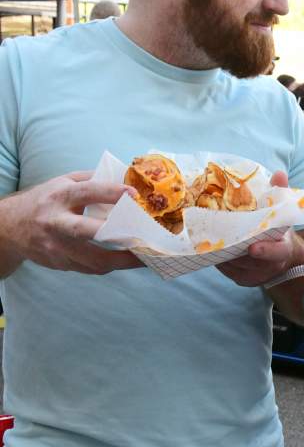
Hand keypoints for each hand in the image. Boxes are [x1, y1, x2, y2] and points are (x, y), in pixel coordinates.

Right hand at [0, 172, 143, 273]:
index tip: (134, 194)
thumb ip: (94, 179)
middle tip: (146, 237)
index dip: (112, 193)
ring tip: (147, 256)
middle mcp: (56, 222)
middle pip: (87, 231)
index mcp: (60, 196)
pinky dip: (111, 265)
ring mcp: (56, 247)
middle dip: (118, 236)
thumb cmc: (46, 200)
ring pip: (93, 259)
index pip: (88, 192)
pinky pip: (90, 268)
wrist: (11, 227)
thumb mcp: (65, 182)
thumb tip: (128, 177)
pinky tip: (128, 260)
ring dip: (123, 260)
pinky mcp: (59, 263)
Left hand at [217, 171, 298, 286]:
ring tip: (211, 234)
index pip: (276, 252)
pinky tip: (212, 244)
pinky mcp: (242, 280)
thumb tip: (279, 173)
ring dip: (222, 251)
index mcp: (284, 248)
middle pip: (248, 259)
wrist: (283, 256)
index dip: (265, 250)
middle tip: (217, 230)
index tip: (253, 248)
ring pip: (234, 264)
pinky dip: (219, 257)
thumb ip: (280, 192)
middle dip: (233, 246)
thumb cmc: (280, 228)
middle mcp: (271, 266)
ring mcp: (256, 276)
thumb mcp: (283, 210)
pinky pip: (226, 269)